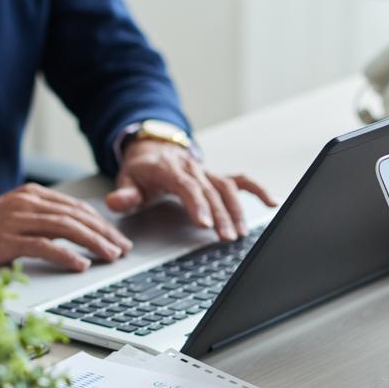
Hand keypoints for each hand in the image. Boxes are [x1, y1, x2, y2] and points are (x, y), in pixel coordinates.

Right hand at [0, 183, 132, 271]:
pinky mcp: (7, 240)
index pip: (77, 207)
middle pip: (77, 216)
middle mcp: (28, 203)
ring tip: (111, 256)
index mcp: (33, 195)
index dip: (102, 223)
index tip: (118, 238)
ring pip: (66, 228)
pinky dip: (66, 255)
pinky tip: (82, 264)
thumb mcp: (18, 214)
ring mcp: (17, 220)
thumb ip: (47, 217)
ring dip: (94, 243)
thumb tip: (83, 229)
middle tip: (123, 248)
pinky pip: (44, 246)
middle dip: (105, 233)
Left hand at [105, 140, 275, 241]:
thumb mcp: (127, 180)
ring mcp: (208, 172)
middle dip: (221, 216)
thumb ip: (124, 193)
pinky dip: (258, 190)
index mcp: (170, 168)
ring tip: (240, 233)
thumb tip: (117, 202)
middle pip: (211, 192)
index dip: (197, 204)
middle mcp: (193, 168)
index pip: (187, 186)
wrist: (154, 149)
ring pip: (228, 189)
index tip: (205, 224)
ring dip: (237, 211)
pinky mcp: (218, 176)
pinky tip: (272, 203)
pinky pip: (242, 181)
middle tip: (226, 238)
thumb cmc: (142, 170)